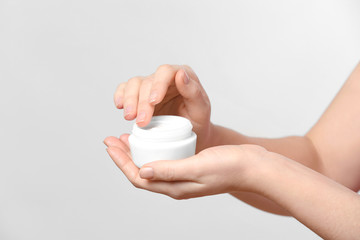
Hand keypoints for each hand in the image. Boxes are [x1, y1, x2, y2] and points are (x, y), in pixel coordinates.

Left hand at [104, 135, 267, 198]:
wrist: (253, 166)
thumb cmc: (229, 167)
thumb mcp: (197, 167)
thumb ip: (170, 170)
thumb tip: (142, 171)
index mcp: (175, 187)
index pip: (139, 177)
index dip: (121, 161)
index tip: (110, 144)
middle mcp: (175, 184)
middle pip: (141, 172)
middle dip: (124, 156)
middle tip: (112, 139)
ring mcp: (182, 176)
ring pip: (151, 165)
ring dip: (137, 153)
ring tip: (126, 138)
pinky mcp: (189, 167)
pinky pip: (163, 160)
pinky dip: (153, 150)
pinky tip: (152, 140)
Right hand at [114, 64, 211, 151]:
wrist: (190, 135)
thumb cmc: (198, 120)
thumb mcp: (201, 108)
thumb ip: (193, 91)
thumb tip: (181, 74)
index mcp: (182, 76)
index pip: (166, 72)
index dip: (158, 84)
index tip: (154, 101)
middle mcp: (164, 78)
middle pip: (147, 82)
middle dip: (142, 102)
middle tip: (142, 120)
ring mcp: (150, 87)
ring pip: (134, 85)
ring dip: (129, 100)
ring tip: (130, 117)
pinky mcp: (139, 96)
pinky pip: (125, 90)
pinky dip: (120, 96)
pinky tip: (119, 106)